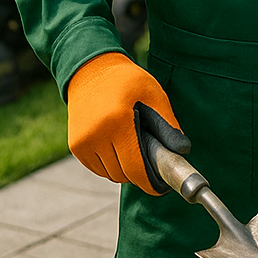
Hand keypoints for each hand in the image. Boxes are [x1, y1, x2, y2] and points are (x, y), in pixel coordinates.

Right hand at [66, 51, 190, 195]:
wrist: (90, 70)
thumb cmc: (127, 81)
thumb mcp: (153, 95)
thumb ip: (167, 125)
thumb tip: (182, 151)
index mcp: (118, 122)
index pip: (135, 167)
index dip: (150, 182)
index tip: (161, 187)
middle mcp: (96, 136)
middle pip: (123, 174)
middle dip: (140, 172)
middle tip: (152, 160)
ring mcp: (82, 143)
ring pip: (110, 174)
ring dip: (124, 169)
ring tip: (134, 147)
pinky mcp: (75, 146)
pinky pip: (98, 169)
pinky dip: (110, 165)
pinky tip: (118, 146)